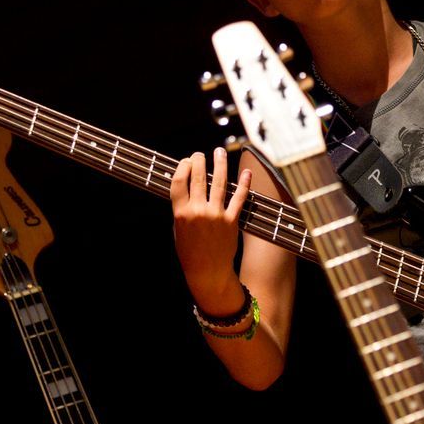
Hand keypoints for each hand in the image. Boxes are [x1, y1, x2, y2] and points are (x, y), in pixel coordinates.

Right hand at [170, 148, 251, 311]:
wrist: (207, 272)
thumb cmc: (190, 251)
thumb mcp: (177, 229)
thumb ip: (181, 208)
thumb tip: (186, 185)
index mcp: (181, 213)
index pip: (179, 181)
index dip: (182, 167)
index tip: (186, 161)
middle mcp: (198, 212)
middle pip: (198, 178)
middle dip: (199, 160)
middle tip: (200, 154)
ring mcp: (216, 215)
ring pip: (219, 182)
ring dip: (220, 164)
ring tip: (219, 152)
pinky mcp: (231, 221)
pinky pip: (239, 198)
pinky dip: (243, 184)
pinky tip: (245, 172)